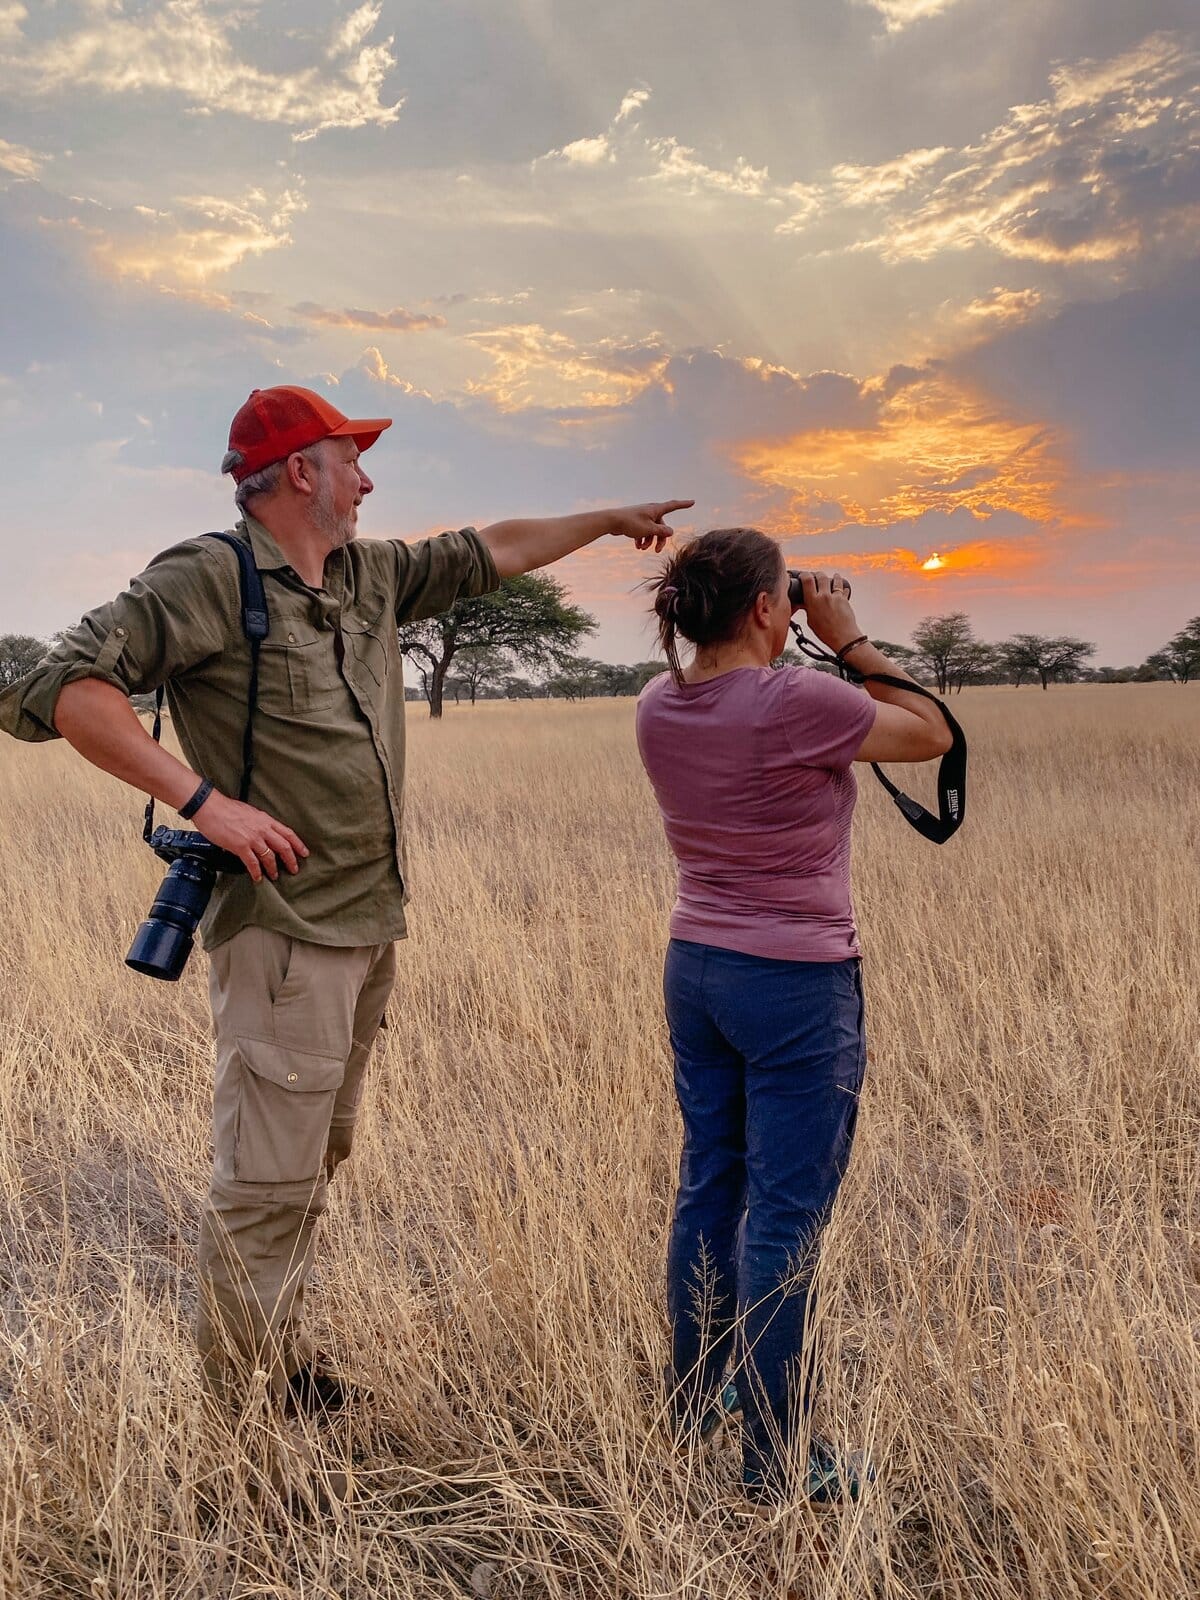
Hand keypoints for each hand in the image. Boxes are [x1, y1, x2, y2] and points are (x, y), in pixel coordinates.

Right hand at [192, 790, 309, 883]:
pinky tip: (257, 878)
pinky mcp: (240, 846)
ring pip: (270, 857)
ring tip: (274, 876)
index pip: (288, 833)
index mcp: (265, 820)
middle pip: (284, 846)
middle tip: (294, 870)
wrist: (210, 807)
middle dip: (291, 860)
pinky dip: (256, 872)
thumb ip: (259, 824)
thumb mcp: (250, 813)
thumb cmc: (226, 809)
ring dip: (273, 869)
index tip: (304, 853)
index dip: (298, 844)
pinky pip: (253, 863)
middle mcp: (262, 829)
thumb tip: (263, 833)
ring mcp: (252, 838)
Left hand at [609, 499, 694, 551]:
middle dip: (659, 539)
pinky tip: (637, 546)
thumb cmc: (630, 523)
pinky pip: (643, 531)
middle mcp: (650, 511)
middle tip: (656, 551)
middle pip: (662, 526)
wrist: (611, 521)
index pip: (673, 506)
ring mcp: (643, 517)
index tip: (693, 502)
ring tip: (642, 549)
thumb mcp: (649, 529)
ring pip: (652, 530)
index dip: (684, 504)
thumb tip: (671, 532)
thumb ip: (661, 531)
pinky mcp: (636, 522)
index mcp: (656, 509)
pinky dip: (642, 539)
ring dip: (649, 541)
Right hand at [798, 571, 862, 653]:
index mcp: (813, 601)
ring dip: (834, 577)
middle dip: (818, 574)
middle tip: (817, 576)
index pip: (807, 580)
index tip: (804, 576)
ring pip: (835, 580)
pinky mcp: (845, 600)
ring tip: (835, 576)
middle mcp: (824, 596)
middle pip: (821, 576)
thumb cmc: (826, 633)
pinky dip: (843, 588)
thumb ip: (808, 609)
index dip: (805, 575)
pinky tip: (843, 589)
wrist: (843, 637)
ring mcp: (836, 597)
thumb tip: (805, 603)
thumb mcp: (811, 621)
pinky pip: (844, 589)